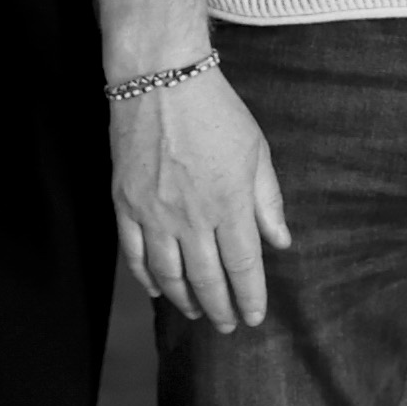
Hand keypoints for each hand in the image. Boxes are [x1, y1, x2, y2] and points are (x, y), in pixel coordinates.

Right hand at [109, 62, 290, 329]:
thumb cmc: (215, 110)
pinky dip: (146, 278)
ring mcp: (154, 214)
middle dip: (220, 309)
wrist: (159, 78)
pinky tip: (159, 291)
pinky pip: (135, 254)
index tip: (255, 317)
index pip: (243, 267)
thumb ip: (268, 202)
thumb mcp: (256, 152)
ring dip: (185, 300)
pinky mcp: (125, 204)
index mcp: (230, 204)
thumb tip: (280, 242)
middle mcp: (191, 218)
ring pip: (169, 275)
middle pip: (207, 279)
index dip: (250, 297)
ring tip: (196, 313)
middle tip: (228, 326)